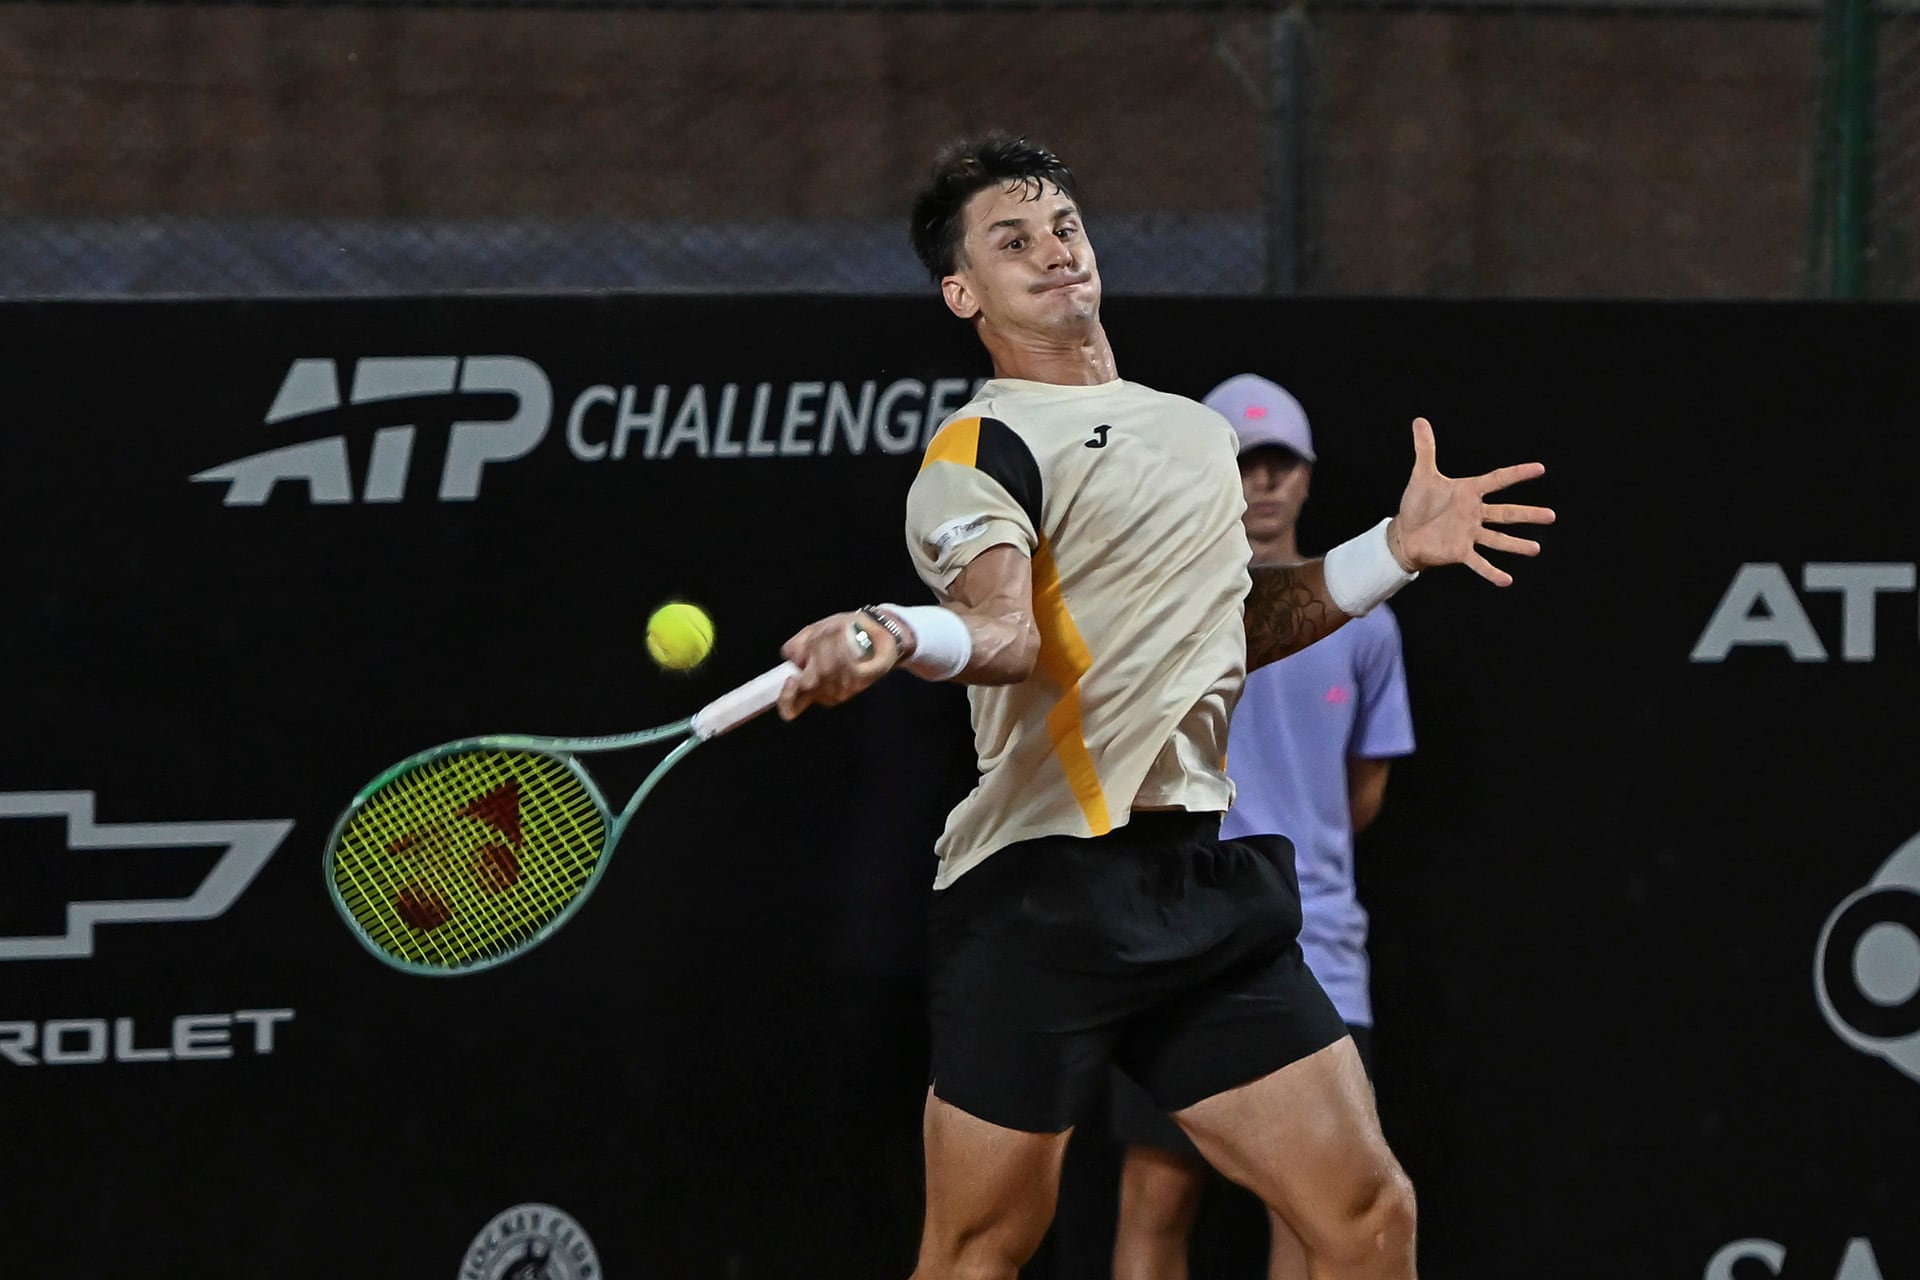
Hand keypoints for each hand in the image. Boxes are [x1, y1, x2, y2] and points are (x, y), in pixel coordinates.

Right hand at [775, 611, 902, 719]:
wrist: (875, 629)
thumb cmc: (841, 634)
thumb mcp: (812, 634)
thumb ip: (796, 646)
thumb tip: (793, 658)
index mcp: (808, 687)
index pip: (790, 706)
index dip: (786, 697)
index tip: (790, 679)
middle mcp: (825, 694)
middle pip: (809, 679)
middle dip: (813, 652)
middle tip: (821, 635)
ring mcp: (844, 690)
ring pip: (826, 669)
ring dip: (829, 643)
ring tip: (835, 630)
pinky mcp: (863, 680)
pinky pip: (845, 666)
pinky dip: (842, 646)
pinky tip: (845, 635)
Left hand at [1390, 418, 1554, 585]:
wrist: (1404, 533)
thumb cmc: (1416, 504)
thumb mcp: (1422, 475)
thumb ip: (1425, 449)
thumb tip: (1419, 420)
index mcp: (1468, 492)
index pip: (1497, 480)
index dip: (1517, 474)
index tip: (1540, 469)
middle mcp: (1474, 514)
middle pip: (1506, 513)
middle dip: (1528, 514)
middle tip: (1552, 515)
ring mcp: (1469, 534)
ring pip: (1498, 539)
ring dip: (1516, 545)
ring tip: (1536, 549)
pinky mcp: (1460, 552)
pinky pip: (1479, 563)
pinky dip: (1492, 572)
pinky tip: (1507, 580)